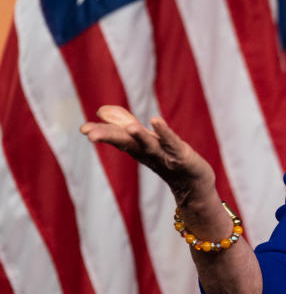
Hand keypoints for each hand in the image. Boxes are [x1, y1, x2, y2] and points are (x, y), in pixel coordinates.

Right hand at [80, 105, 214, 204]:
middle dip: (108, 136)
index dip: (101, 132)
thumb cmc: (167, 159)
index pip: (116, 137)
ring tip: (129, 127)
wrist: (194, 183)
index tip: (82, 129)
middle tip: (89, 133)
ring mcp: (164, 153)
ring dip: (139, 136)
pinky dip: (164, 132)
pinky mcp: (181, 154)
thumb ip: (124, 124)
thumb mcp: (143, 141)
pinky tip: (156, 120)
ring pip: (148, 144)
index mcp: (136, 147)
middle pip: (126, 141)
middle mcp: (147, 151)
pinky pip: (171, 141)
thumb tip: (102, 110)